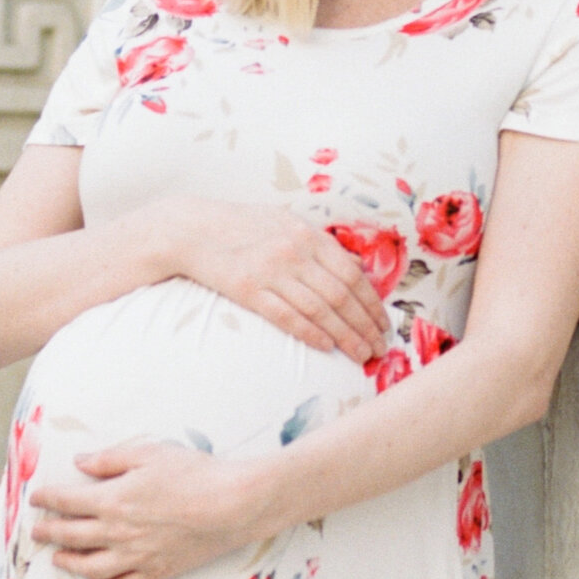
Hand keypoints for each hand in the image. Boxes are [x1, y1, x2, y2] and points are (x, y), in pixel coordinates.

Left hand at [30, 443, 265, 578]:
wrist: (232, 505)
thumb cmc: (193, 473)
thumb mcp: (149, 454)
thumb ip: (110, 460)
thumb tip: (80, 463)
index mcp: (113, 500)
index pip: (67, 501)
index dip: (47, 499)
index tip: (36, 498)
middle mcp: (118, 533)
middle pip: (72, 536)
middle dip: (49, 532)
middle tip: (37, 530)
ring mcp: (137, 557)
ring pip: (91, 567)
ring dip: (69, 562)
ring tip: (58, 558)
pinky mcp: (157, 572)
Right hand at [171, 199, 391, 366]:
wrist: (193, 229)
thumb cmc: (243, 227)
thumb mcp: (286, 223)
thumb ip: (320, 245)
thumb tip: (356, 267)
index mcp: (308, 235)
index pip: (352, 275)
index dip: (372, 304)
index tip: (384, 325)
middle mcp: (294, 252)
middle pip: (341, 296)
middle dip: (366, 325)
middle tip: (381, 348)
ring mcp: (271, 271)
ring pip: (320, 310)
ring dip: (346, 336)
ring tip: (362, 355)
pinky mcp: (248, 289)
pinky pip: (287, 317)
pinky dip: (311, 334)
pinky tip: (327, 348)